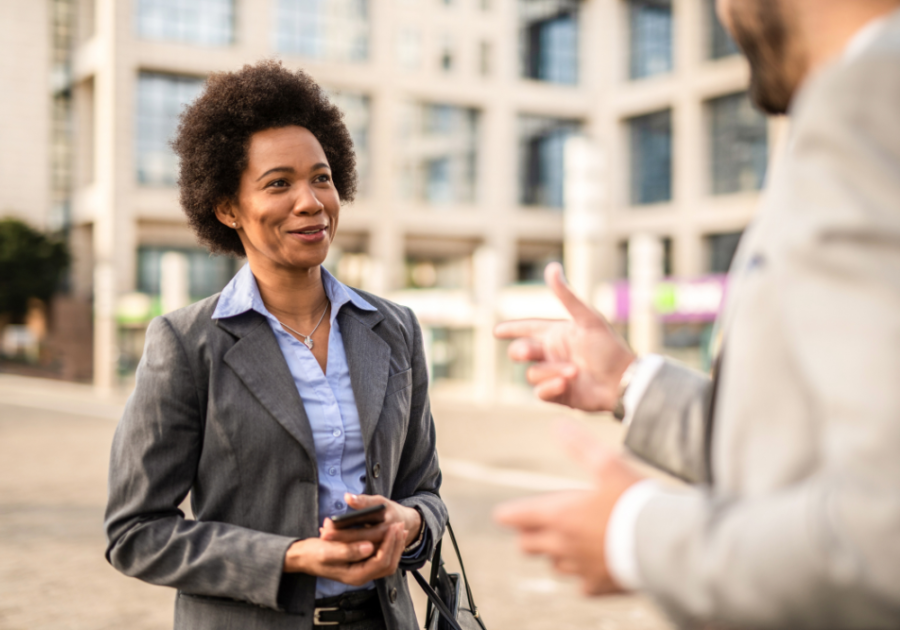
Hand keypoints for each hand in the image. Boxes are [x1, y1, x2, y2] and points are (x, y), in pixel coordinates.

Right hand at [283, 522, 406, 586]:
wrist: (303, 557)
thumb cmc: (313, 553)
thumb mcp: (327, 551)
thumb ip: (348, 551)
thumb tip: (369, 547)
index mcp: (355, 575)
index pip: (381, 561)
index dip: (389, 544)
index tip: (393, 527)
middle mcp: (361, 576)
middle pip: (388, 564)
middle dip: (396, 544)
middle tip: (401, 525)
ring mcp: (362, 571)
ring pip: (386, 562)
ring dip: (394, 545)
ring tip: (399, 529)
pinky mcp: (361, 564)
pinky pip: (380, 558)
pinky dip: (387, 546)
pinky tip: (389, 534)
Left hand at [320, 493, 422, 549]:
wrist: (407, 524)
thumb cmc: (391, 511)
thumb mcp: (380, 502)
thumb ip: (364, 501)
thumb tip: (347, 497)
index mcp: (387, 528)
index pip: (361, 534)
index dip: (341, 533)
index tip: (325, 529)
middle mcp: (384, 544)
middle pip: (357, 546)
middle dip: (338, 542)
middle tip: (321, 536)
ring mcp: (382, 553)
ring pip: (358, 554)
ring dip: (341, 547)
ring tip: (323, 541)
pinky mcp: (377, 559)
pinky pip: (360, 556)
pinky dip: (347, 550)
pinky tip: (333, 545)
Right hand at [493, 262, 633, 411]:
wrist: (623, 381)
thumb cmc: (609, 348)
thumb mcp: (588, 319)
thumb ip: (567, 296)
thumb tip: (551, 268)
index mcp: (558, 334)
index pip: (528, 328)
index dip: (512, 329)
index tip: (497, 331)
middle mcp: (553, 354)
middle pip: (523, 351)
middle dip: (522, 351)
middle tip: (525, 352)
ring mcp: (554, 375)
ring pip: (532, 373)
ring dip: (551, 371)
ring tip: (574, 371)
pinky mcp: (558, 395)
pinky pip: (540, 392)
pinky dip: (550, 387)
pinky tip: (565, 384)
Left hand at [493, 421, 644, 594]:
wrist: (662, 545)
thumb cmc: (633, 502)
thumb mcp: (608, 465)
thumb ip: (581, 446)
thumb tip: (558, 425)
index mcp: (558, 516)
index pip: (516, 518)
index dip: (509, 514)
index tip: (504, 514)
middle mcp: (562, 545)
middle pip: (527, 546)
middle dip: (528, 535)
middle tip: (535, 525)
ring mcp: (579, 568)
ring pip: (553, 565)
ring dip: (555, 553)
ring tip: (568, 540)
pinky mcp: (598, 586)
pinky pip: (581, 583)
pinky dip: (583, 573)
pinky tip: (593, 563)